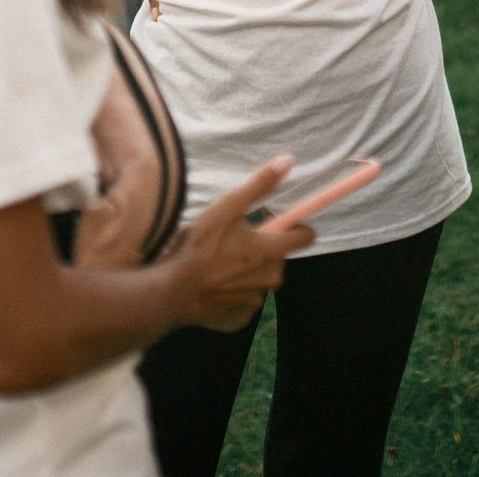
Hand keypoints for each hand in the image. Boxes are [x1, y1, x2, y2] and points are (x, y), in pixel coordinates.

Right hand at [166, 157, 311, 331]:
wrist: (172, 292)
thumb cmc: (199, 248)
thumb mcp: (228, 207)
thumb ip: (260, 184)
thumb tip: (287, 161)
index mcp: (272, 251)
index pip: (306, 236)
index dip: (295, 225)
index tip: (276, 221)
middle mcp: (271, 278)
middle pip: (278, 256)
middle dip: (261, 247)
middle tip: (232, 240)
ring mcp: (256, 302)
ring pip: (258, 277)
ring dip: (245, 268)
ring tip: (217, 261)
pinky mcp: (240, 318)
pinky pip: (242, 298)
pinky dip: (231, 290)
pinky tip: (211, 283)